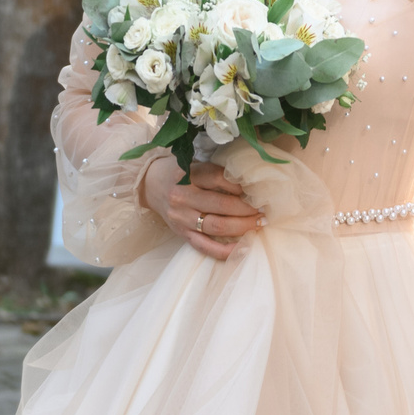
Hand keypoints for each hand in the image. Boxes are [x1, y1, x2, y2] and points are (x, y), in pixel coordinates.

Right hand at [142, 156, 262, 259]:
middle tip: (264, 209)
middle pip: (222, 205)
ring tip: (259, 224)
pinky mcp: (181, 234)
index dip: (240, 185)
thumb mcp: (193, 164)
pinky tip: (243, 248)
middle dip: (248, 208)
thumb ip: (215, 172)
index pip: (218, 178)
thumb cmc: (177, 172)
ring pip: (217, 226)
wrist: (149, 185)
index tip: (256, 189)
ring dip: (243, 226)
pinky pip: (205, 246)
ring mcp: (181, 218)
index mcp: (187, 174)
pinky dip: (226, 250)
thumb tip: (248, 183)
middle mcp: (182, 197)